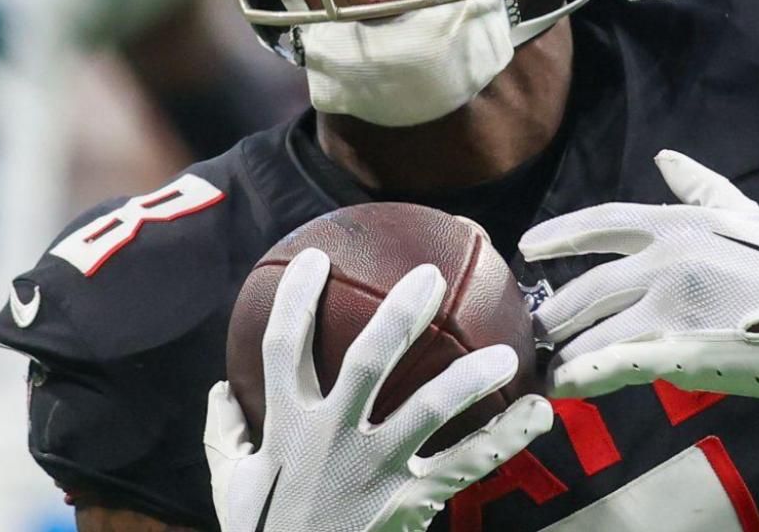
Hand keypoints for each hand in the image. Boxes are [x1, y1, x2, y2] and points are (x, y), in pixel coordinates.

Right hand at [203, 249, 553, 531]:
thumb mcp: (229, 485)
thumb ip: (224, 434)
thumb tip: (218, 391)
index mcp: (286, 426)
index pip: (284, 347)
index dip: (297, 299)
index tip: (314, 256)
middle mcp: (331, 438)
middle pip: (366, 361)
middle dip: (399, 314)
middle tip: (429, 274)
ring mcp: (372, 470)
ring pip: (427, 410)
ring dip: (468, 377)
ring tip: (506, 351)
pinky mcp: (407, 502)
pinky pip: (465, 464)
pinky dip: (506, 437)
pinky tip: (539, 411)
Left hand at [519, 149, 758, 406]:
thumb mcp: (747, 215)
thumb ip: (701, 186)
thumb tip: (667, 157)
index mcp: (678, 225)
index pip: (600, 223)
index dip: (559, 235)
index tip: (527, 247)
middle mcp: (666, 260)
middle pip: (587, 287)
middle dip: (554, 311)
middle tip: (534, 328)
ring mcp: (670, 308)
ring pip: (594, 331)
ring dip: (564, 351)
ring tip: (546, 364)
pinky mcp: (679, 352)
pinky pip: (615, 364)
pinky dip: (583, 376)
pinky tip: (562, 385)